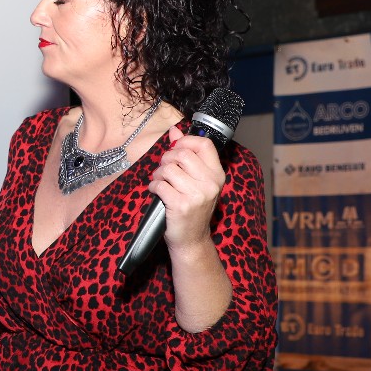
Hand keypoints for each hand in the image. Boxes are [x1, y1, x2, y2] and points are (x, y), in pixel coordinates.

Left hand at [148, 128, 225, 252]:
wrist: (191, 240)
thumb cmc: (192, 208)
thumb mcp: (196, 181)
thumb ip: (187, 154)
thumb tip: (175, 131)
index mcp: (217, 174)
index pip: (204, 144)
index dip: (185, 141)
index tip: (175, 148)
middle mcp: (210, 183)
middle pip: (182, 154)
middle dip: (166, 158)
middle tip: (164, 169)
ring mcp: (197, 195)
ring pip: (168, 169)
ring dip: (158, 174)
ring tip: (160, 182)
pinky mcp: (181, 205)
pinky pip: (160, 185)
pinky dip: (153, 187)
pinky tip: (156, 192)